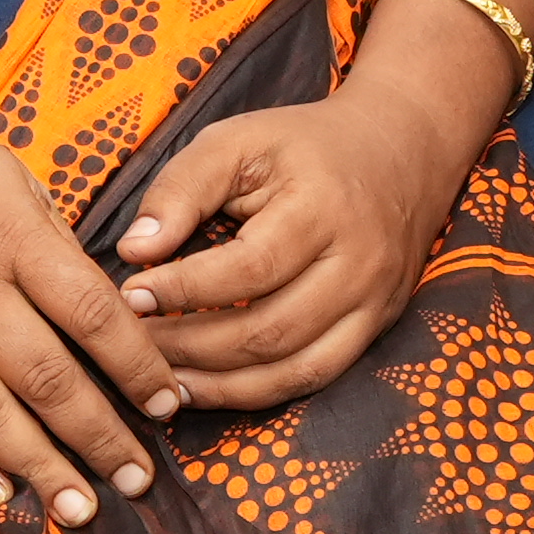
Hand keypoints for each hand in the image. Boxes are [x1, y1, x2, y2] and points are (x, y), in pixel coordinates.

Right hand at [0, 83, 179, 519]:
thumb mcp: (10, 175)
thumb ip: (55, 245)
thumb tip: (104, 311)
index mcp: (11, 236)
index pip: (90, 312)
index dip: (136, 365)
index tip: (168, 404)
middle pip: (44, 376)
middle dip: (97, 436)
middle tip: (137, 481)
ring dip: (38, 467)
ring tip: (79, 510)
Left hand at [104, 52, 481, 412]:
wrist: (403, 151)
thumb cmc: (305, 146)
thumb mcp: (239, 140)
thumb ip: (182, 188)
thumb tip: (134, 251)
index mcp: (322, 207)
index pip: (249, 268)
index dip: (185, 291)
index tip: (131, 296)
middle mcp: (357, 264)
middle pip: (270, 330)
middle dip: (192, 346)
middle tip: (135, 343)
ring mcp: (374, 303)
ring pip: (293, 369)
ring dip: (220, 384)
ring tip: (162, 379)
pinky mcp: (376, 328)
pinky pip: (315, 378)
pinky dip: (257, 393)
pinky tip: (208, 386)